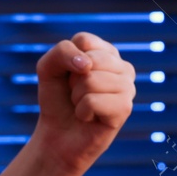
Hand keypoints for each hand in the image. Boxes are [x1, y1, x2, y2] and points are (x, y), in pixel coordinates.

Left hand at [33, 32, 135, 175]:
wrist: (58, 135)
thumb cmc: (58, 99)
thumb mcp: (48, 67)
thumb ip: (62, 52)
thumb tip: (87, 65)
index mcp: (107, 52)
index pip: (84, 40)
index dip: (67, 60)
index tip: (69, 75)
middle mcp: (123, 67)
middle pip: (89, 60)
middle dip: (73, 80)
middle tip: (76, 94)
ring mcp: (128, 87)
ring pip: (90, 80)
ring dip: (77, 97)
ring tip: (83, 106)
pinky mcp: (125, 108)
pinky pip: (93, 101)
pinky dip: (82, 111)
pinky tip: (89, 118)